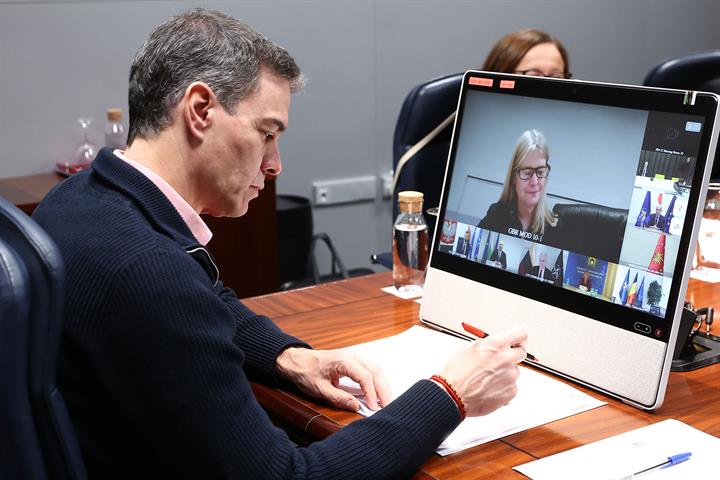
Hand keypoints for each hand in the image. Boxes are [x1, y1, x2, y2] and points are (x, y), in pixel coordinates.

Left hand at [276, 347, 391, 411]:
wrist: (298, 361)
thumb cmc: (306, 372)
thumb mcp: (319, 389)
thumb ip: (338, 398)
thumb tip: (356, 406)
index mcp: (343, 361)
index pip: (364, 377)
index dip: (371, 393)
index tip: (373, 408)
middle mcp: (352, 356)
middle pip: (376, 371)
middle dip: (384, 390)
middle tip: (388, 407)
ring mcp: (355, 357)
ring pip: (376, 369)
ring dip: (383, 386)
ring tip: (386, 402)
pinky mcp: (355, 361)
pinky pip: (371, 369)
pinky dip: (377, 382)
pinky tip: (379, 393)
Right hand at [439, 328, 526, 416]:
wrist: (452, 395)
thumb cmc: (457, 372)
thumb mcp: (470, 348)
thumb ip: (488, 345)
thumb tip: (497, 344)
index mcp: (496, 344)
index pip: (520, 334)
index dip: (518, 338)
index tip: (515, 342)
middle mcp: (506, 358)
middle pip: (521, 352)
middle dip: (513, 355)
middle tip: (501, 361)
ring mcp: (510, 376)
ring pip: (515, 371)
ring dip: (506, 373)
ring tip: (488, 379)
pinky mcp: (511, 391)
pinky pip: (512, 386)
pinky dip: (504, 388)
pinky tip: (489, 389)